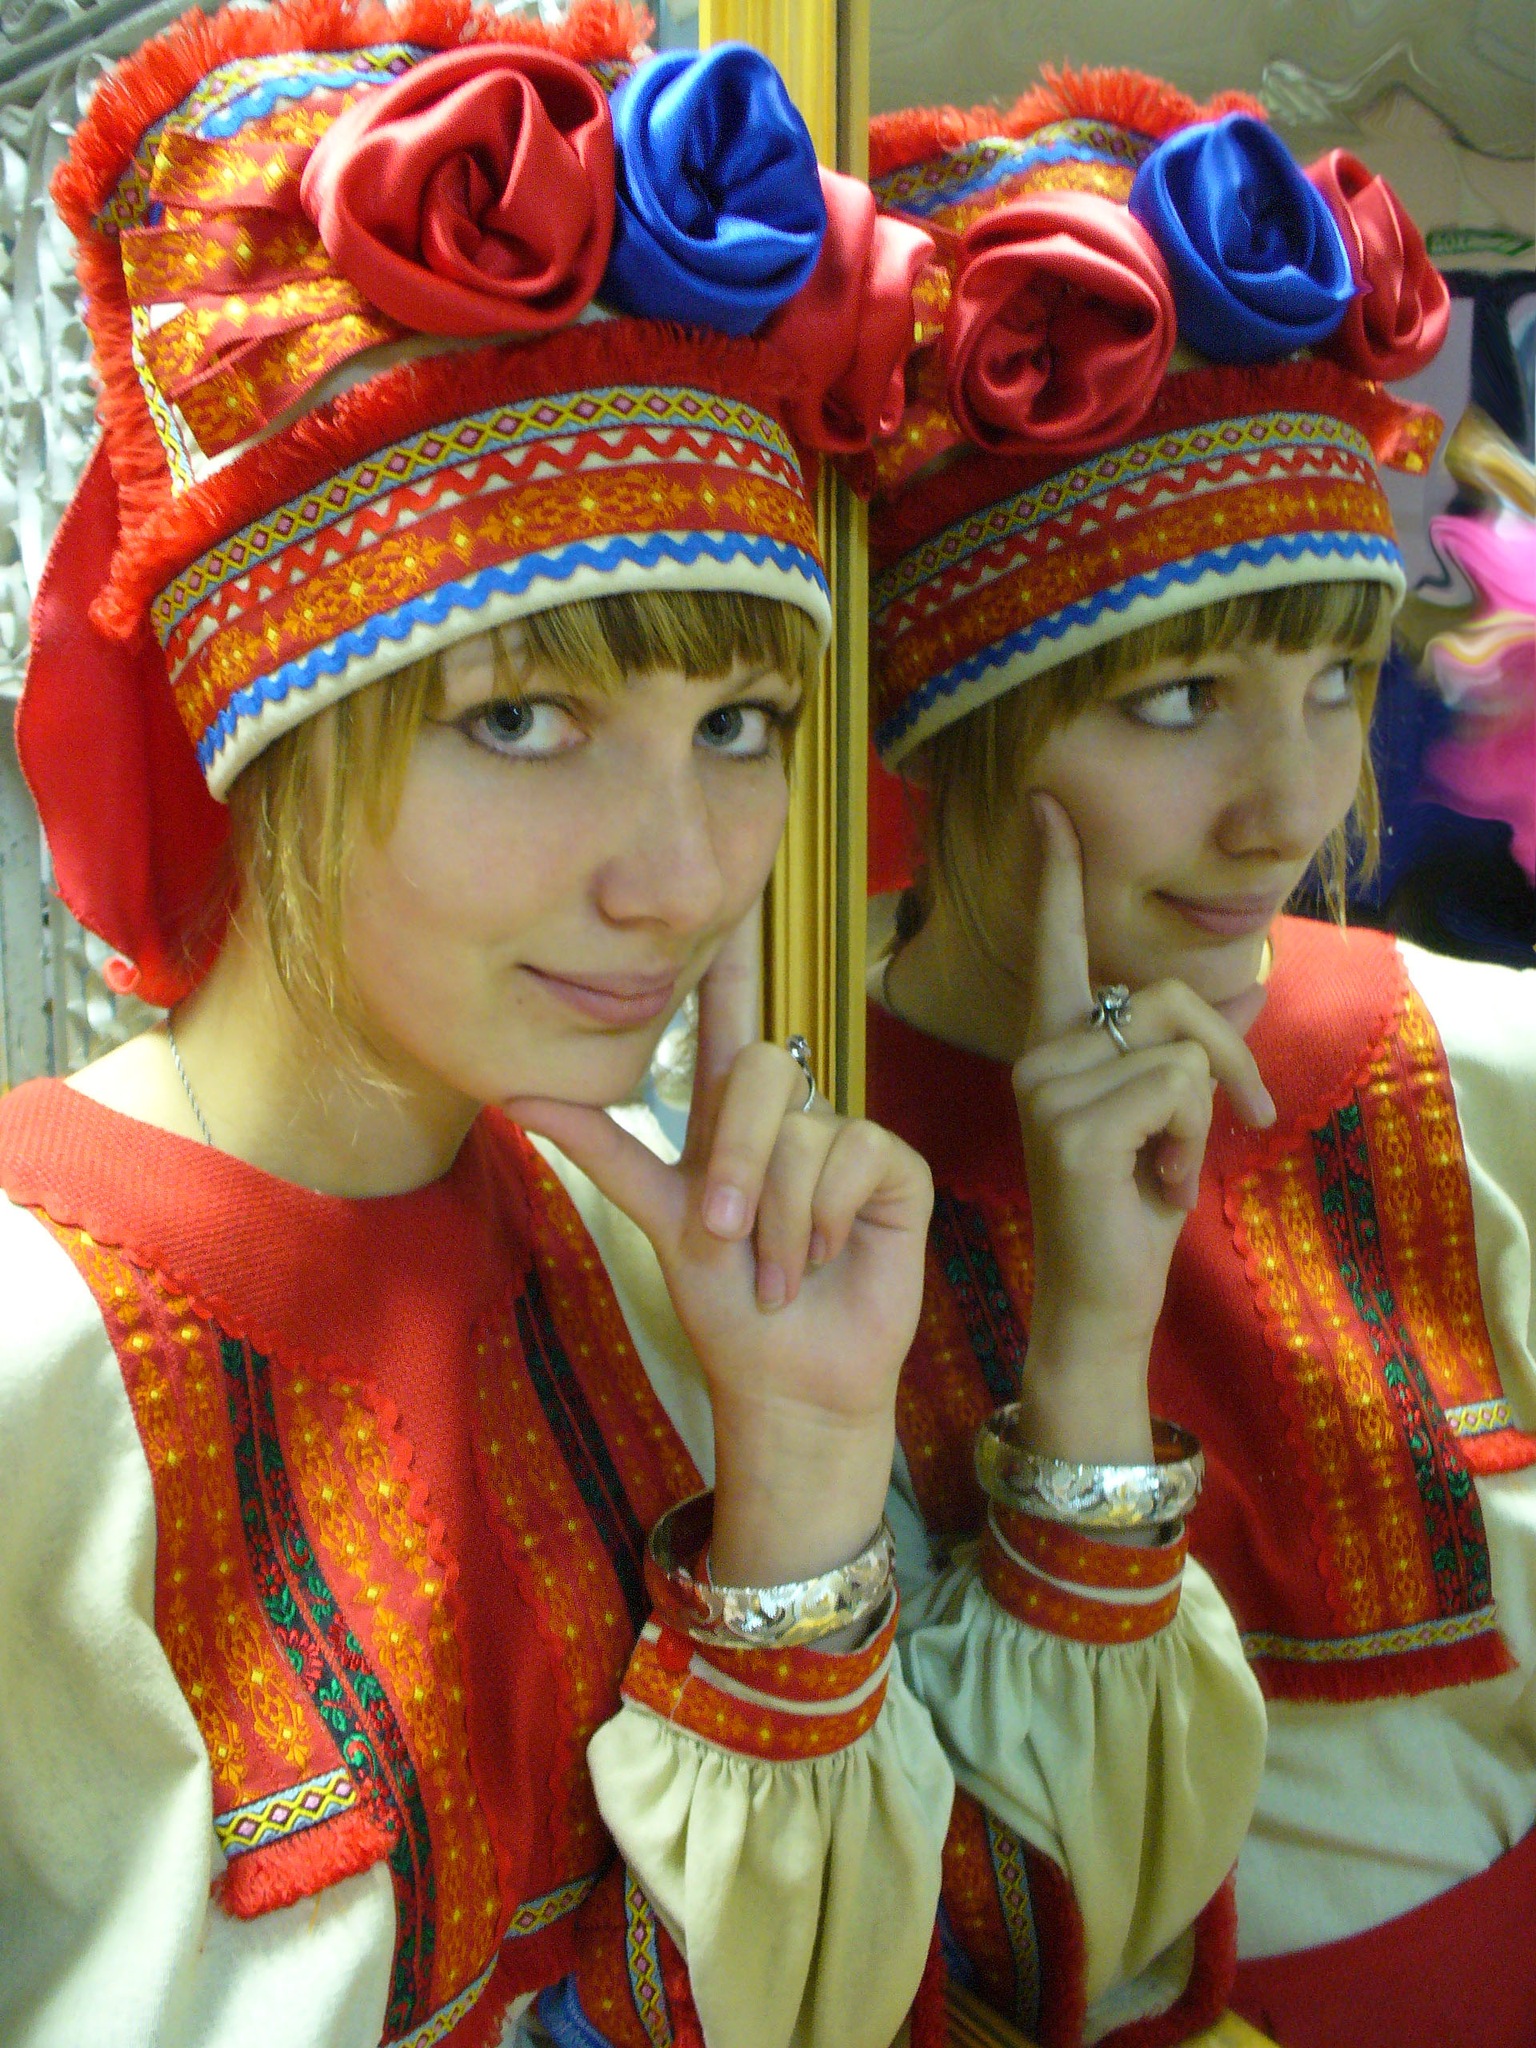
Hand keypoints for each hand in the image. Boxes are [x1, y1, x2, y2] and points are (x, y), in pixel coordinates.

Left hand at [508, 904, 933, 1582]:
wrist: (786, 1377)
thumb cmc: (724, 1303)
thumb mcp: (658, 1214)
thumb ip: (601, 1145)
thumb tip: (516, 1091)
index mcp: (733, 1117)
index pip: (732, 1014)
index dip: (734, 949)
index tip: (739, 873)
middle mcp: (793, 1115)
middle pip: (760, 1073)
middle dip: (735, 1165)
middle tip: (722, 1236)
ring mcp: (847, 1137)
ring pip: (802, 1129)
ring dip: (777, 1218)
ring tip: (778, 1270)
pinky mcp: (893, 1169)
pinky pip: (851, 1157)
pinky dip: (820, 1220)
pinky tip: (824, 1258)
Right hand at [1011, 793, 1274, 1458]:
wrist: (1102, 1295)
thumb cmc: (1131, 1208)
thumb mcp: (1169, 1117)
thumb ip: (1188, 1052)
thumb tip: (1249, 984)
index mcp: (1054, 1045)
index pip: (1055, 946)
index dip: (1055, 874)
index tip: (1048, 804)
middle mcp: (1039, 1055)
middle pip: (1164, 996)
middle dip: (1222, 1057)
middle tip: (1233, 1120)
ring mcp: (1046, 1088)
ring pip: (1179, 1048)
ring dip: (1204, 1114)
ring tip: (1165, 1166)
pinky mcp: (1070, 1125)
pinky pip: (1179, 1088)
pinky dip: (1193, 1140)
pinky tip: (1154, 1185)